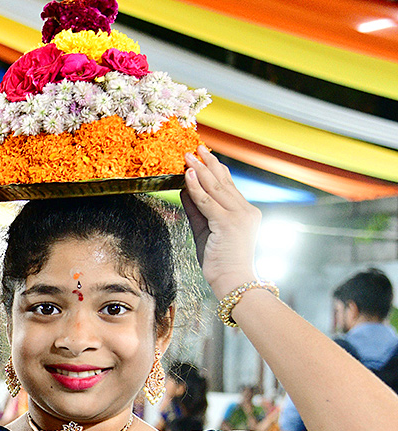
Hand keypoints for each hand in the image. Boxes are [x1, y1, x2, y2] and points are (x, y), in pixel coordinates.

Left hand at [180, 146, 259, 298]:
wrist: (233, 282)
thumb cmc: (219, 262)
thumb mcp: (204, 231)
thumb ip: (197, 210)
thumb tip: (185, 190)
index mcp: (245, 212)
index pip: (229, 185)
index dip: (216, 168)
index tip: (204, 155)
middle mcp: (246, 211)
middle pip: (224, 181)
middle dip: (208, 163)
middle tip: (195, 148)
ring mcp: (239, 216)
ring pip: (216, 187)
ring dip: (201, 169)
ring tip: (188, 156)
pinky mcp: (228, 223)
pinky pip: (208, 201)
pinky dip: (197, 187)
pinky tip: (188, 175)